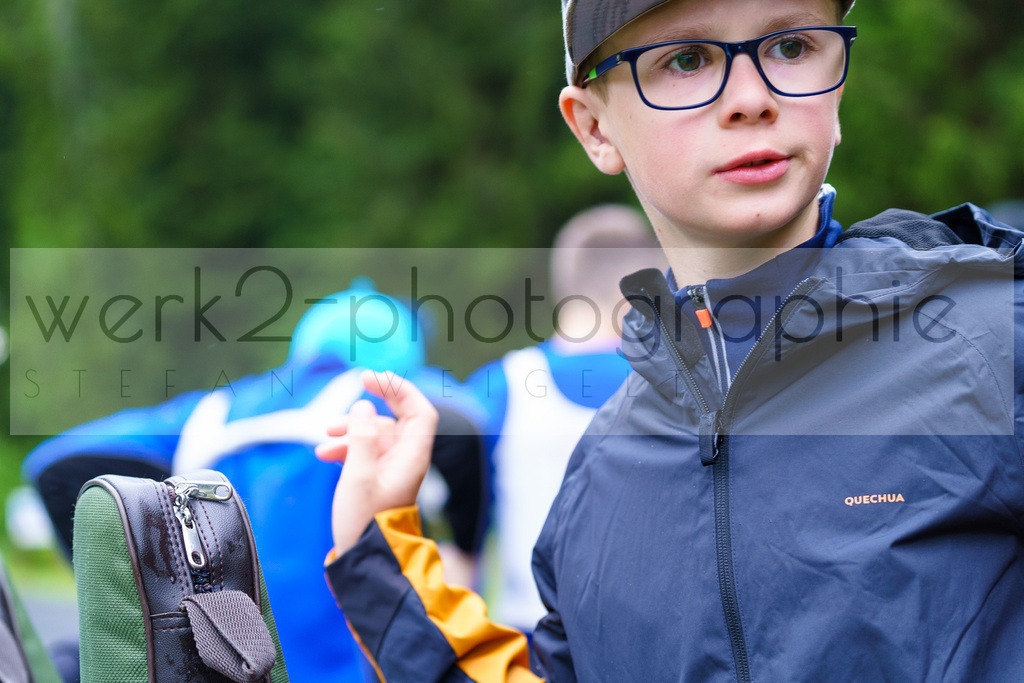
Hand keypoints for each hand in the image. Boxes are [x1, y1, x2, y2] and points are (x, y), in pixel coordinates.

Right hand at [316, 370, 437, 554]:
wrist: (365, 561)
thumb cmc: (365, 522)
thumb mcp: (358, 476)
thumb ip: (362, 438)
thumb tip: (365, 408)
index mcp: (412, 457)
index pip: (419, 410)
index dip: (399, 389)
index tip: (371, 380)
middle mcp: (407, 460)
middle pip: (397, 418)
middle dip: (373, 405)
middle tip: (352, 392)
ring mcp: (393, 470)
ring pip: (376, 435)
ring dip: (351, 431)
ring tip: (325, 440)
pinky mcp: (379, 480)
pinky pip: (366, 453)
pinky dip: (347, 448)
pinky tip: (325, 454)